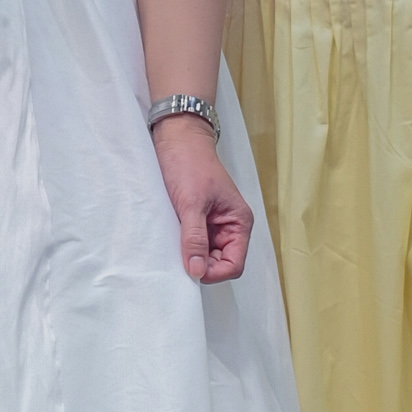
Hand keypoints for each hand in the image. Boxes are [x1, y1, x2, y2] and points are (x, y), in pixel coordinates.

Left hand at [152, 115, 249, 283]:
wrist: (177, 139)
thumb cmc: (189, 163)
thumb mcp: (191, 204)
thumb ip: (195, 239)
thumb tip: (196, 270)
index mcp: (239, 222)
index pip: (234, 264)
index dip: (213, 272)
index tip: (190, 269)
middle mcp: (230, 226)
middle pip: (220, 263)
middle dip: (201, 265)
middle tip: (178, 257)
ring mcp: (214, 224)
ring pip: (205, 255)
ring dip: (191, 255)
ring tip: (174, 243)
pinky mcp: (199, 220)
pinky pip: (194, 243)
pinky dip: (184, 245)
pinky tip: (171, 238)